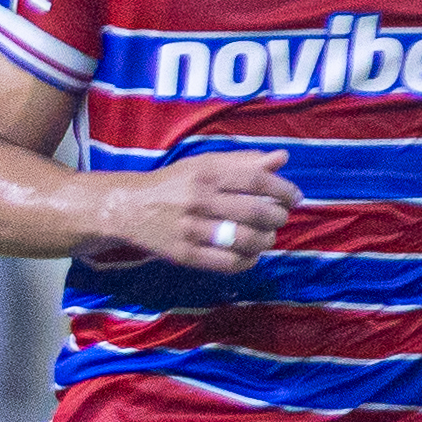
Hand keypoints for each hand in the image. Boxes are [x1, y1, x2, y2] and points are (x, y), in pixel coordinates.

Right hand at [95, 146, 299, 272]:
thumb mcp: (204, 164)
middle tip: (278, 218)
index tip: (294, 198)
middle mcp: (198, 200)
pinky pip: (227, 263)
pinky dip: (247, 261)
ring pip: (244, 240)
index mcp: (206, 174)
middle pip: (255, 212)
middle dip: (277, 217)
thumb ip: (243, 162)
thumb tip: (282, 158)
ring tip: (266, 237)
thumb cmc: (174, 183)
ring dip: (266, 240)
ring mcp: (190, 229)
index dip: (283, 190)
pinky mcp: (184, 254)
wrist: (127, 207)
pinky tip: (250, 254)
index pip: (257, 181)